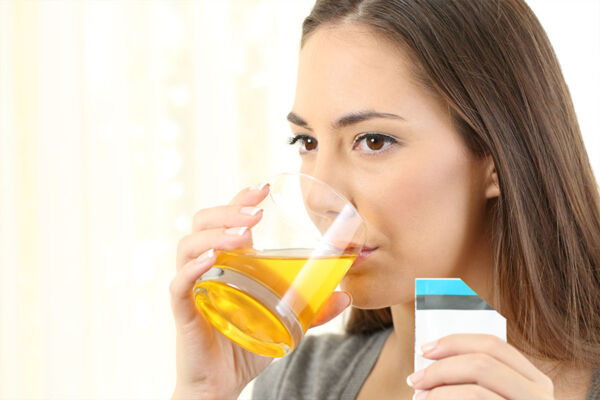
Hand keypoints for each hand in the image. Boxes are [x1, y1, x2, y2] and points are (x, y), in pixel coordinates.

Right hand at [170, 183, 350, 398]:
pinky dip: (193, 268)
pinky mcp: (184, 309)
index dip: (240, 200)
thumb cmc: (247, 344)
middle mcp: (206, 266)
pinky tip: (212, 260)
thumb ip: (312, 308)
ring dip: (216, 235)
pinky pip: (180, 282)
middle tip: (257, 213)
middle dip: (228, 211)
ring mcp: (193, 285)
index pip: (227, 219)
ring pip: (188, 245)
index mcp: (229, 261)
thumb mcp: (285, 321)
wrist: (222, 383)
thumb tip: (345, 295)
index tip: (263, 188)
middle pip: (203, 222)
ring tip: (244, 235)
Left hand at [407, 334, 553, 399]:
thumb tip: (433, 354)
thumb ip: (475, 378)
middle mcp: (539, 396)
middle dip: (441, 368)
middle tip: (415, 380)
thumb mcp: (491, 395)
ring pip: (477, 391)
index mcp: (533, 380)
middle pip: (483, 364)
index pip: (494, 345)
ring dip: (440, 392)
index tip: (424, 349)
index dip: (455, 342)